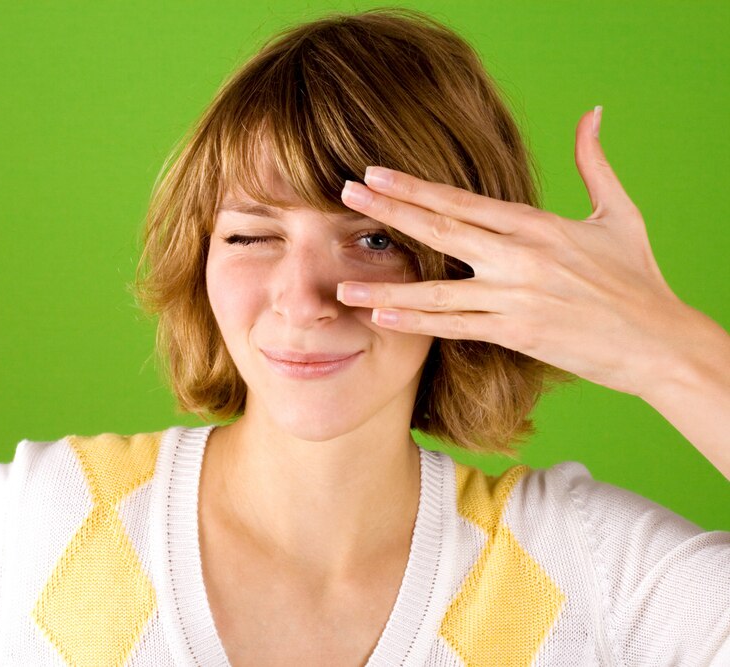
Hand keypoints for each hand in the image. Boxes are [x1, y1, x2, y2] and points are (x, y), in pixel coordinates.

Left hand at [336, 107, 700, 398]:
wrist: (658, 341)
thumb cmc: (638, 278)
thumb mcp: (619, 214)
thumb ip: (595, 164)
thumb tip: (593, 113)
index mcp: (538, 224)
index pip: (463, 200)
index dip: (415, 187)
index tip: (376, 174)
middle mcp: (522, 256)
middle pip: (442, 229)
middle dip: (389, 212)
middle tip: (344, 195)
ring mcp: (517, 297)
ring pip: (438, 290)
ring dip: (386, 287)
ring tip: (343, 287)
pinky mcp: (518, 333)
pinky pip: (456, 326)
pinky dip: (417, 322)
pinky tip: (383, 317)